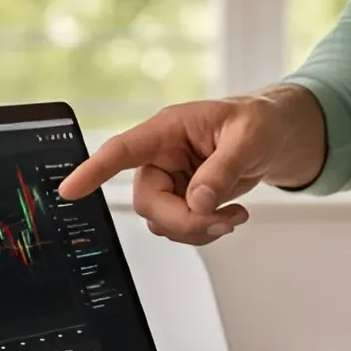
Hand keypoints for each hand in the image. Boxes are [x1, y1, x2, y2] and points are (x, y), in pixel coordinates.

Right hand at [55, 86, 327, 244]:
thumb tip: (198, 203)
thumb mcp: (250, 137)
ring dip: (197, 228)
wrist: (280, 134)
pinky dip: (205, 230)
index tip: (70, 190)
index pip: (123, 149)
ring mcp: (172, 179)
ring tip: (234, 215)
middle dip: (183, 220)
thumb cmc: (263, 120)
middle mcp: (163, 155)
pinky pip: (180, 226)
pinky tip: (231, 216)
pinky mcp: (184, 197)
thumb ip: (222, 169)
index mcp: (170, 128)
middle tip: (221, 220)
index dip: (94, 169)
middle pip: (148, 201)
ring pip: (162, 220)